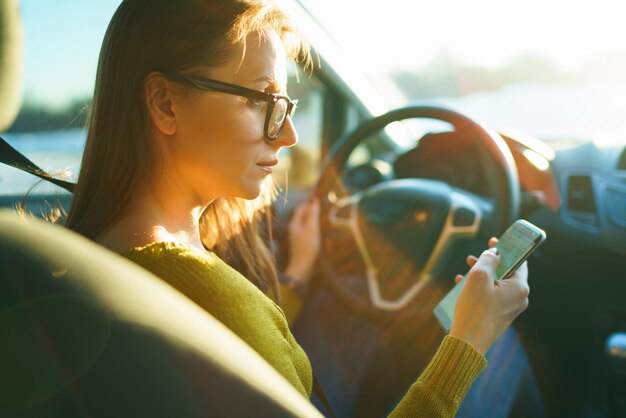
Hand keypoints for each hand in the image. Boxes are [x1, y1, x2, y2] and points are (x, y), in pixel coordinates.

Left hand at [283, 197, 320, 284]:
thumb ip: (312, 214)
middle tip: (322, 205)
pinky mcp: (301, 244)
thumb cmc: (307, 247)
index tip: (319, 198)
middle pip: (302, 215)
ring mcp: (297, 237)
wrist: (302, 268)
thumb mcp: (312, 229)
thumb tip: (314, 200)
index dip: (309, 202)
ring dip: (313, 219)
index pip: (301, 208)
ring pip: (305, 223)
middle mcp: (294, 229)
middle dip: (311, 210)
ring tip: (323, 216)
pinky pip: (307, 231)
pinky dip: (313, 227)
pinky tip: (319, 230)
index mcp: (295, 223)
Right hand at [449, 237, 529, 354]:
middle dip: (489, 262)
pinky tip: (462, 285)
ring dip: (481, 275)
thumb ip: (488, 259)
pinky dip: (479, 289)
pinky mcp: (497, 317)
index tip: (495, 240)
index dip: (507, 248)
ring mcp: (509, 309)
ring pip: (496, 285)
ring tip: (465, 269)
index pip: (519, 261)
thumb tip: (494, 253)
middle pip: (506, 273)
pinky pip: (491, 297)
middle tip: (474, 257)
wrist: (468, 342)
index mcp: (520, 287)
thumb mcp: (479, 276)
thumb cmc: (474, 308)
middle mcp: (519, 299)